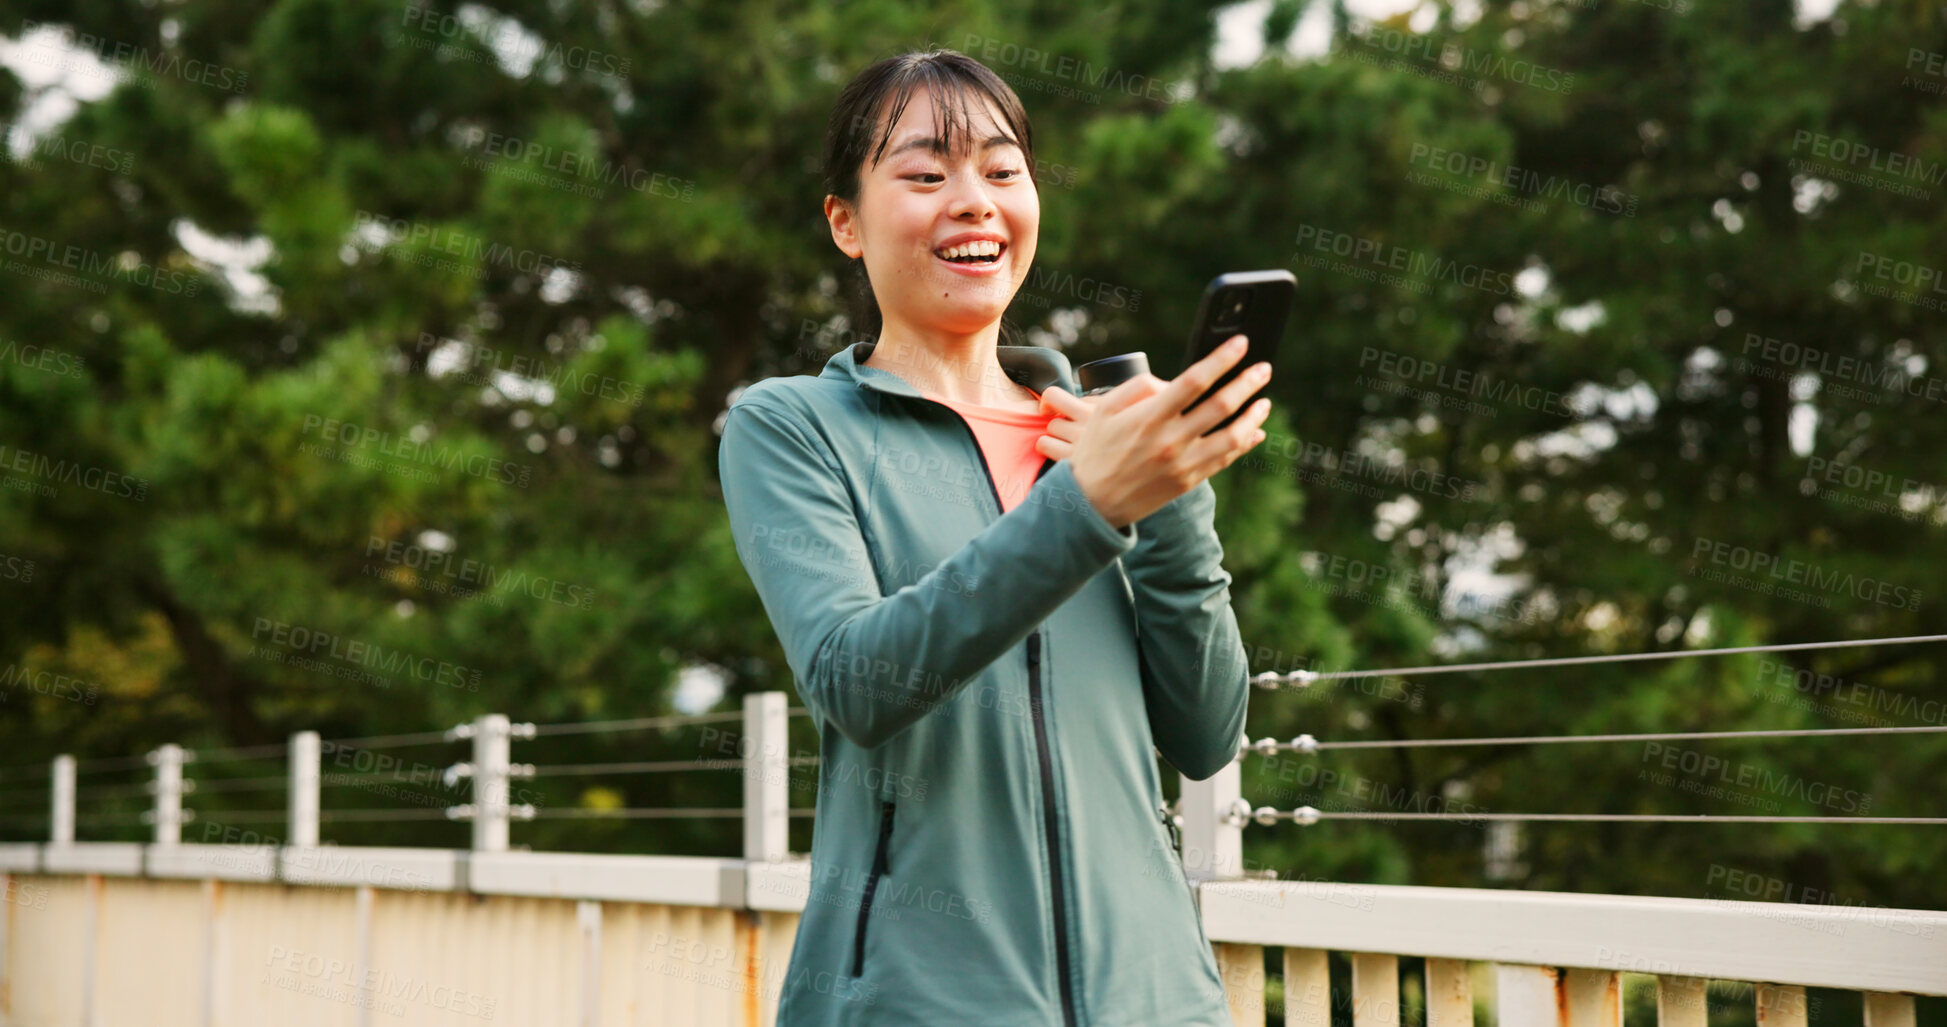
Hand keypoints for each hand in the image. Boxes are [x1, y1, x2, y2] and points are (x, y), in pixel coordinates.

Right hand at [1036, 334, 1271, 529]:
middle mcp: (1170, 440)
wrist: (1092, 504)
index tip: (1241, 343)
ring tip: (1264, 401)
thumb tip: (1174, 382)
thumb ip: (1139, 387)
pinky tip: (1254, 431)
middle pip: (1221, 405)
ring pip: (1232, 436)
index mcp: (1149, 417)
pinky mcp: (1189, 482)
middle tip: (1263, 368)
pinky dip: (1244, 443)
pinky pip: (1225, 460)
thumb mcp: (1105, 410)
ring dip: (1253, 416)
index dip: (1221, 359)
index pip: (1194, 381)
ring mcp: (1183, 464)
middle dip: (1247, 383)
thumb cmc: (1096, 451)